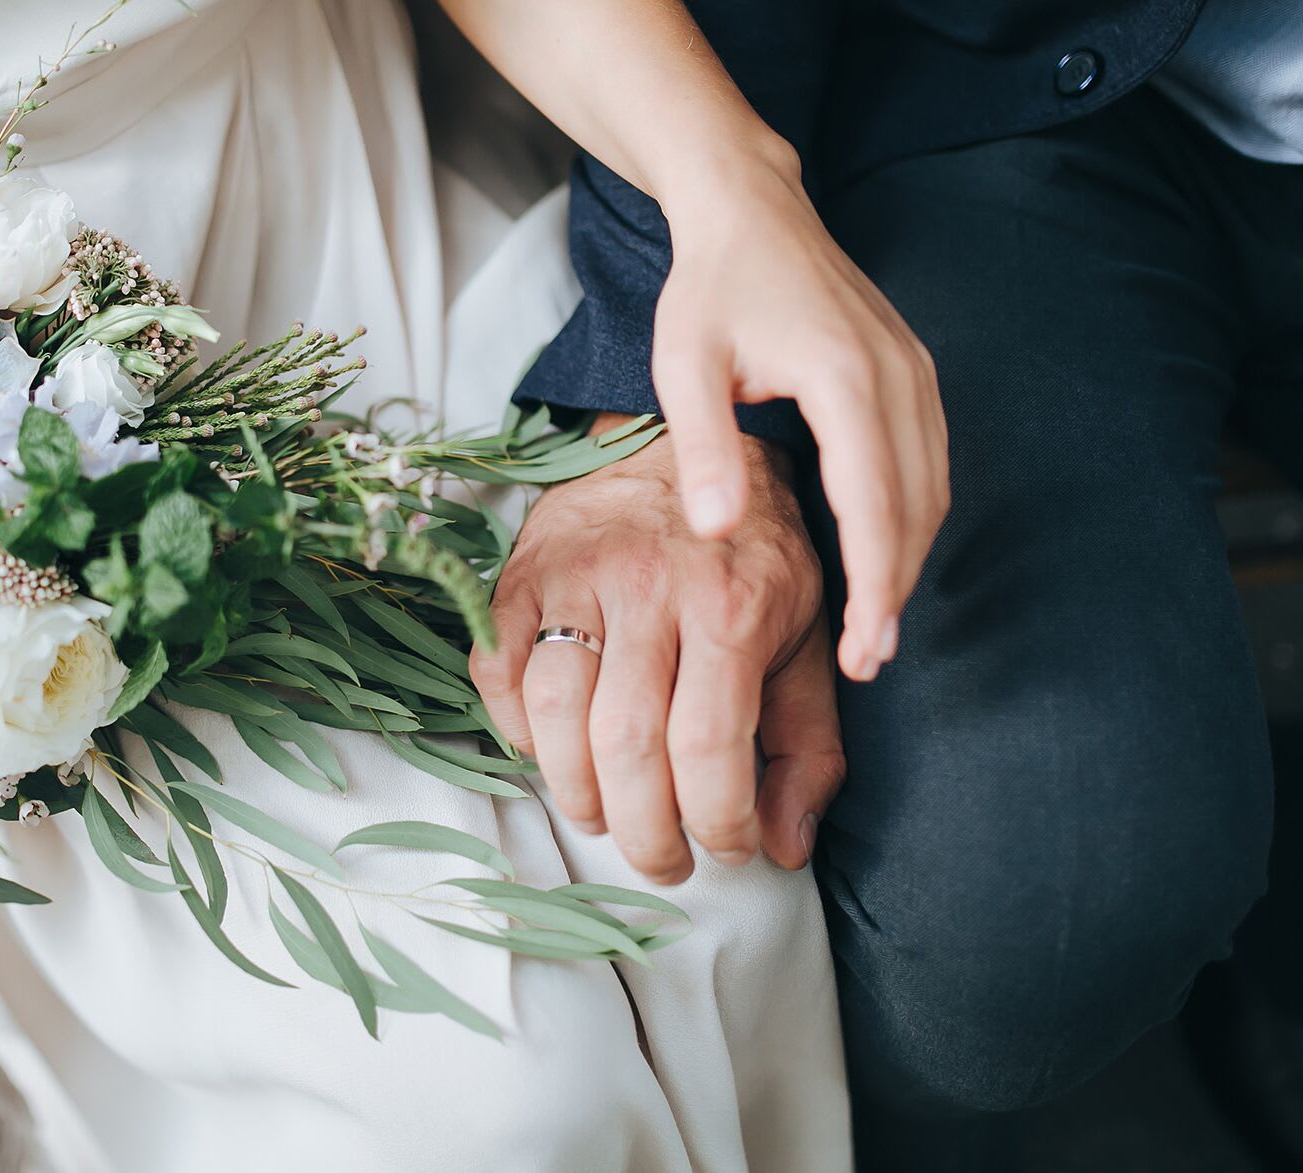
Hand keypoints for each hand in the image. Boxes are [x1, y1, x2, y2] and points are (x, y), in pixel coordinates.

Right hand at [472, 429, 845, 879]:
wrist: (687, 441)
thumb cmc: (751, 553)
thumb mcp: (806, 636)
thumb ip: (806, 743)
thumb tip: (787, 845)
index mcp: (731, 604)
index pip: (710, 748)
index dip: (717, 823)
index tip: (729, 848)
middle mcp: (649, 587)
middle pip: (627, 747)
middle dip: (644, 832)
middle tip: (662, 860)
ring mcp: (575, 576)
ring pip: (554, 715)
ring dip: (576, 792)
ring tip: (604, 814)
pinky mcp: (521, 571)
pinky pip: (496, 671)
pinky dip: (514, 729)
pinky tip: (550, 750)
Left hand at [654, 145, 946, 681]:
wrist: (752, 209)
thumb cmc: (709, 287)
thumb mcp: (683, 364)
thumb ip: (703, 446)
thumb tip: (716, 531)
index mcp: (844, 375)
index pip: (874, 502)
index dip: (875, 583)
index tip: (864, 648)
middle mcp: (897, 374)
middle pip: (916, 506)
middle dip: (897, 588)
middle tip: (868, 659)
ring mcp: (915, 370)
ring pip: (933, 487)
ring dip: (910, 558)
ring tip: (877, 626)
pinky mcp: (913, 371)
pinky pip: (929, 460)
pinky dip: (913, 517)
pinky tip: (884, 555)